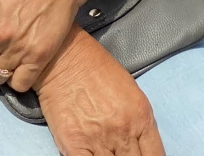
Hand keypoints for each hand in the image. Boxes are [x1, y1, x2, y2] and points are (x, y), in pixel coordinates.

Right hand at [37, 31, 164, 155]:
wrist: (62, 56)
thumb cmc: (95, 68)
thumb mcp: (130, 91)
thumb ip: (138, 124)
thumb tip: (139, 149)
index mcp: (141, 116)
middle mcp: (123, 131)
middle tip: (120, 152)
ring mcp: (98, 140)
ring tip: (107, 151)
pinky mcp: (74, 145)